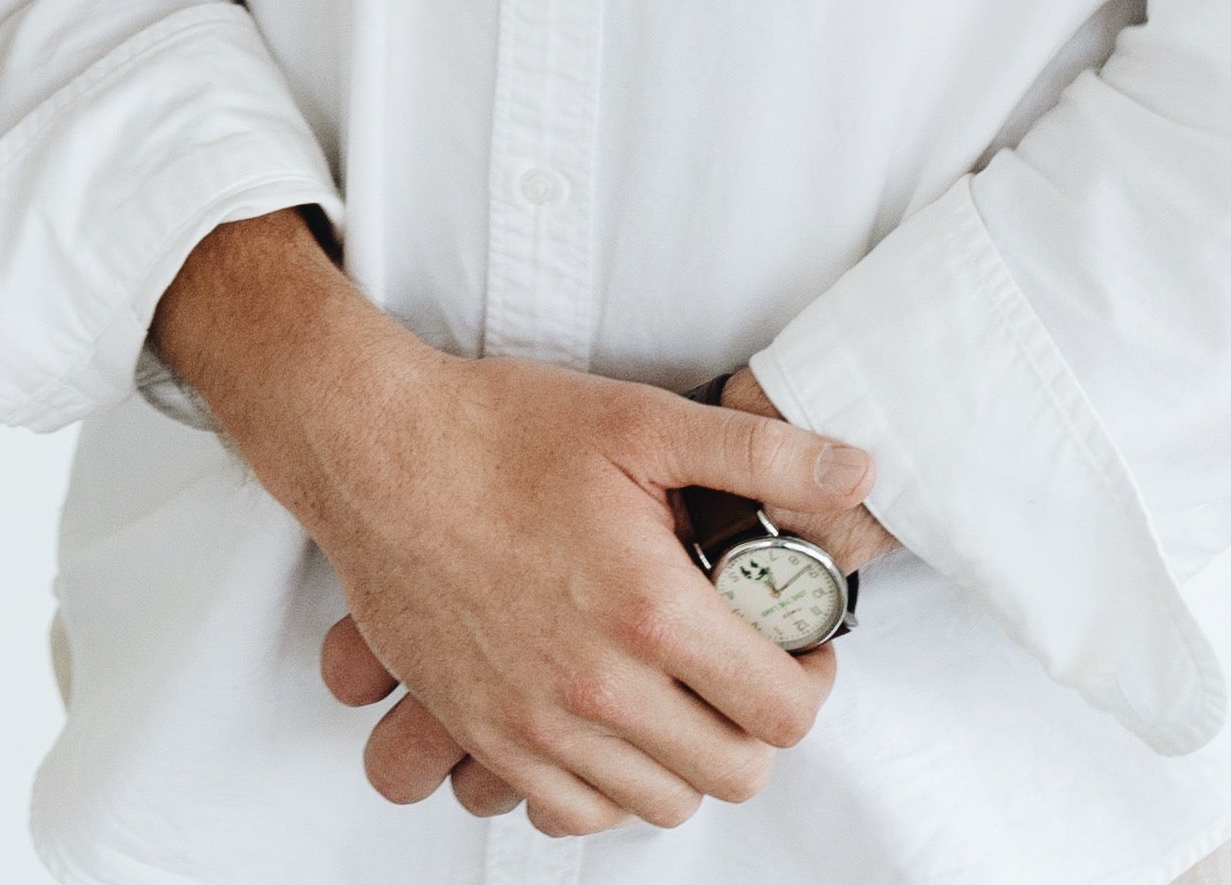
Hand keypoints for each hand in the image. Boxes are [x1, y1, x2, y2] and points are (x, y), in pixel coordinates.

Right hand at [153, 212, 866, 837]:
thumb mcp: (640, 419)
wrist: (373, 448)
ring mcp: (535, 721)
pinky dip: (606, 784)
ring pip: (659, 804)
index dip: (809, 681)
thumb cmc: (499, 429)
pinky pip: (573, 811)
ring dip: (684, 758)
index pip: (783, 713)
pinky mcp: (484, 731)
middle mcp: (597, 686)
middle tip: (739, 669)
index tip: (797, 647)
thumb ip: (759, 453)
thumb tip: (857, 470)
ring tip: (675, 692)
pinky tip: (607, 723)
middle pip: (733, 773)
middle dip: (754, 725)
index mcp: (650, 611)